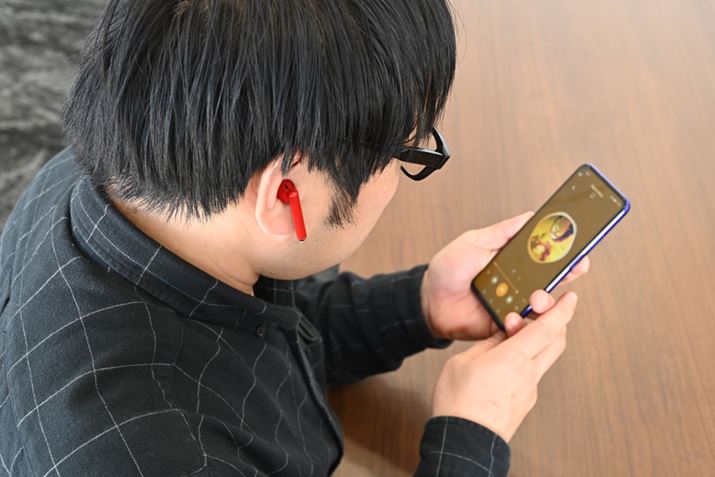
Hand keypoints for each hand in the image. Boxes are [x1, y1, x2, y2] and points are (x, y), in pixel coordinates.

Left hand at [421, 212, 589, 339]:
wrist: (428, 302)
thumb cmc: (448, 270)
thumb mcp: (473, 243)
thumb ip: (502, 232)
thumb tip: (531, 216)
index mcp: (514, 261)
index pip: (546, 254)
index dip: (565, 249)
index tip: (579, 242)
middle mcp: (519, 282)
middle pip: (553, 279)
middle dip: (568, 273)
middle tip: (573, 269)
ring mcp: (514, 304)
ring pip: (544, 305)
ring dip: (546, 300)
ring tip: (537, 298)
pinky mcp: (507, 326)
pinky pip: (525, 327)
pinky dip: (527, 323)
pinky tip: (518, 317)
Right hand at [431, 291, 577, 441]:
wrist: (465, 442)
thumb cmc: (459, 403)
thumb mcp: (463, 362)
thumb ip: (487, 344)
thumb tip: (501, 334)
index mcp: (513, 359)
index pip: (547, 328)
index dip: (561, 310)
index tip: (570, 297)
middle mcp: (528, 374)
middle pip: (556, 342)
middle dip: (556, 322)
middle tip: (543, 309)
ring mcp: (529, 390)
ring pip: (544, 357)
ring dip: (537, 340)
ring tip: (513, 333)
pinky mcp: (524, 402)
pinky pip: (532, 373)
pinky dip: (526, 358)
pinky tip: (507, 358)